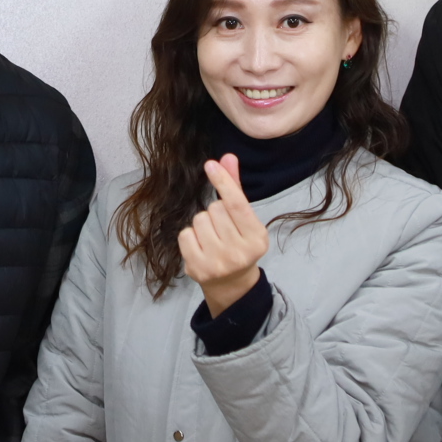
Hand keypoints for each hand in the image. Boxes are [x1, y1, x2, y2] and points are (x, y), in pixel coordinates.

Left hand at [179, 154, 268, 316]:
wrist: (231, 284)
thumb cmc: (239, 243)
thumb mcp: (244, 220)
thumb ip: (236, 189)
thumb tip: (227, 157)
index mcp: (256, 239)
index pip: (237, 205)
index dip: (224, 182)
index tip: (211, 164)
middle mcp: (239, 252)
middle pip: (215, 209)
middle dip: (216, 212)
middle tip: (224, 230)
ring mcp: (218, 263)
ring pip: (199, 219)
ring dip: (203, 224)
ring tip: (213, 238)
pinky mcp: (198, 269)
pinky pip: (185, 234)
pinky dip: (190, 236)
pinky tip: (201, 247)